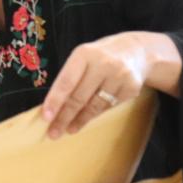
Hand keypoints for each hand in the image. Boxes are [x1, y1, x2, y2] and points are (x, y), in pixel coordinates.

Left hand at [42, 31, 180, 137]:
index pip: (66, 82)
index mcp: (84, 54)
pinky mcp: (131, 87)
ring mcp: (119, 76)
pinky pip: (108, 106)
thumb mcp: (83, 58)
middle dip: (64, 117)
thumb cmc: (100, 57)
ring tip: (69, 129)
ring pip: (94, 106)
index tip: (45, 117)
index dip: (55, 101)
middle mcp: (103, 63)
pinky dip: (96, 114)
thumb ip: (70, 78)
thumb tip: (53, 108)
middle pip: (79, 97)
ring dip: (80, 120)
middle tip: (53, 133)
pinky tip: (88, 118)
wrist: (137, 50)